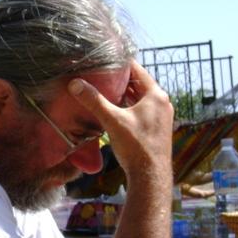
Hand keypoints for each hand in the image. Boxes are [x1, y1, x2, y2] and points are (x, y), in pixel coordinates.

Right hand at [68, 59, 173, 175]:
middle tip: (99, 75)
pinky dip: (128, 109)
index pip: (137, 70)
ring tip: (103, 92)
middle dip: (119, 81)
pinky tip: (114, 112)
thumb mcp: (112, 120)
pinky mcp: (156, 129)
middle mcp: (162, 103)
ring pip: (139, 100)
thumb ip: (94, 101)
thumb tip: (75, 84)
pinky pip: (140, 112)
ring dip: (123, 96)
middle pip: (138, 85)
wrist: (150, 177)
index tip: (104, 60)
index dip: (120, 64)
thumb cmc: (136, 146)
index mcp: (156, 95)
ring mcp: (161, 117)